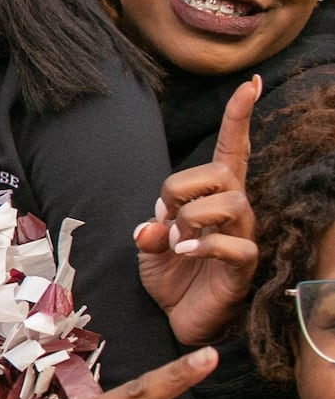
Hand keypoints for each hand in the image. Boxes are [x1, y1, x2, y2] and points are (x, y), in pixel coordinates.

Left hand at [137, 77, 259, 345]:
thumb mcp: (148, 242)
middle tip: (164, 216)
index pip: (230, 148)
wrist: (176, 315)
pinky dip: (203, 244)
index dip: (239, 117)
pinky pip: (235, 245)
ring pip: (231, 202)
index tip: (251, 83)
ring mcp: (242, 237)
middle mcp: (234, 210)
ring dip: (192, 217)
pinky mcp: (243, 267)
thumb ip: (149, 226)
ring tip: (175, 239)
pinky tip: (184, 252)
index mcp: (211, 195)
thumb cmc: (170, 272)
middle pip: (220, 172)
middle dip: (180, 187)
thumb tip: (152, 227)